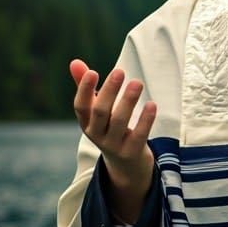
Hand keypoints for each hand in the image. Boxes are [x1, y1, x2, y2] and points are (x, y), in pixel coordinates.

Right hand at [70, 59, 157, 210]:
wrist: (125, 164)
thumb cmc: (109, 128)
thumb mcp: (96, 110)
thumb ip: (86, 87)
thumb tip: (75, 62)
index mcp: (86, 123)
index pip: (80, 106)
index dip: (85, 90)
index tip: (93, 72)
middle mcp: (97, 134)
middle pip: (100, 112)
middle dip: (110, 91)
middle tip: (120, 71)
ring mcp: (114, 145)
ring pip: (119, 122)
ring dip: (128, 101)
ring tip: (137, 82)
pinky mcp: (131, 152)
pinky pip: (139, 135)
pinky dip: (145, 120)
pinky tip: (152, 104)